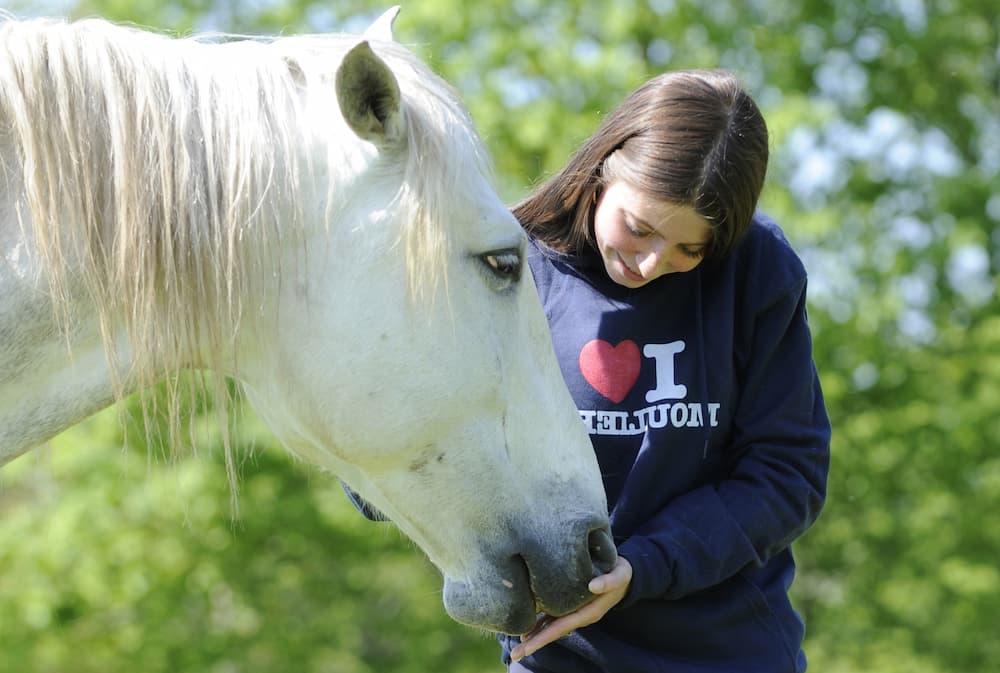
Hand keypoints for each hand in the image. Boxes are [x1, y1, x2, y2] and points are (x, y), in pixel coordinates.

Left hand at [510, 555, 632, 661]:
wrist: (626, 575)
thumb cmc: (621, 573)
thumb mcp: (619, 575)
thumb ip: (609, 581)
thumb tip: (593, 586)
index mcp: (589, 612)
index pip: (561, 627)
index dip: (544, 637)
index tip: (527, 647)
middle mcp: (580, 615)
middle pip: (554, 632)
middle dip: (534, 643)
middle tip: (514, 654)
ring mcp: (576, 612)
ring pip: (552, 626)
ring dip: (535, 636)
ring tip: (517, 645)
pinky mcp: (572, 605)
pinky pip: (554, 617)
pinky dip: (541, 623)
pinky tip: (528, 627)